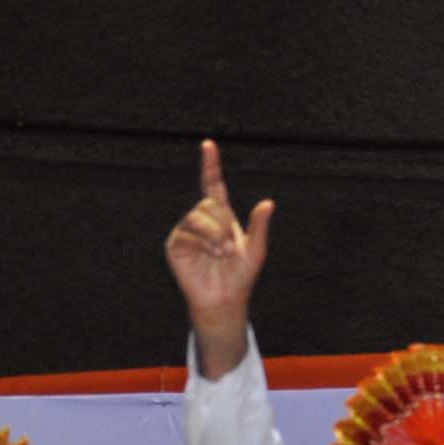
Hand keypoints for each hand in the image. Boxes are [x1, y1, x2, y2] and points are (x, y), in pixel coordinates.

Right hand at [164, 139, 274, 374]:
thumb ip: (260, 227)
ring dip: (214, 233)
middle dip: (223, 223)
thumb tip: (268, 202)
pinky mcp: (176, 244)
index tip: (208, 145)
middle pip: (209, 203)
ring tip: (221, 252)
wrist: (224, 299)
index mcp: (222, 217)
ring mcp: (187, 230)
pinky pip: (186, 231)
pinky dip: (201, 241)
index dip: (210, 165)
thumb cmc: (240, 275)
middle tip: (229, 247)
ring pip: (197, 215)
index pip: (213, 185)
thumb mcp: (256, 250)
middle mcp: (202, 219)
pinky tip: (209, 253)